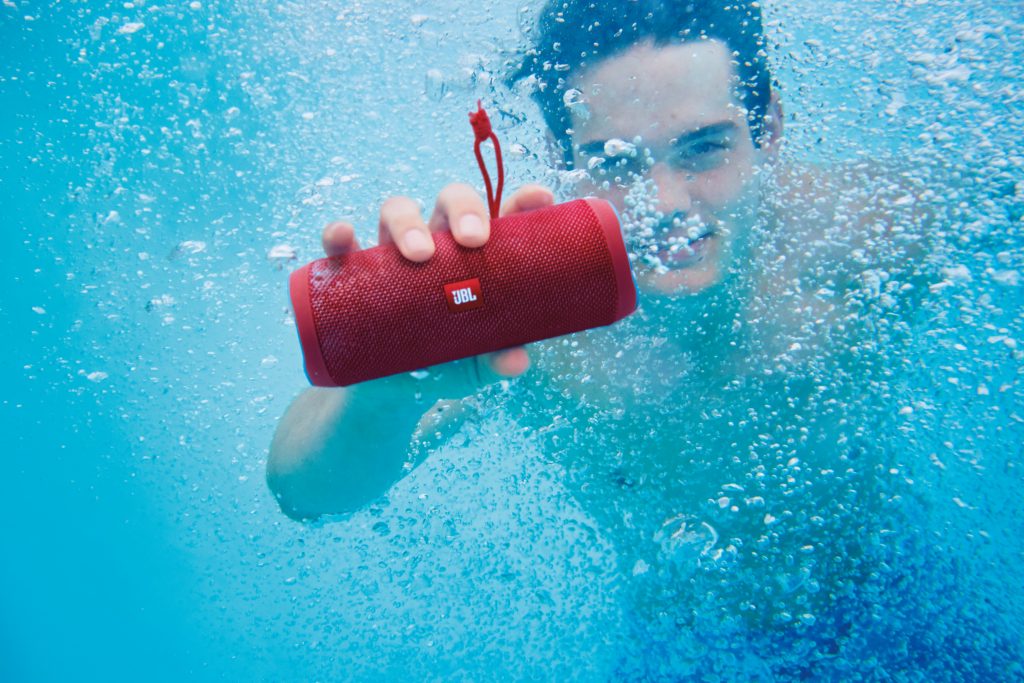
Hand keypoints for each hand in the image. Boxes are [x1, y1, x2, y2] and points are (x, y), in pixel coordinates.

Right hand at [320, 182, 554, 380]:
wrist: (390, 391)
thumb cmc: (445, 362)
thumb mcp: (475, 364)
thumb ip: (497, 359)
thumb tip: (516, 360)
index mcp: (476, 257)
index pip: (503, 217)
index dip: (521, 202)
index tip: (538, 198)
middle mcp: (438, 244)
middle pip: (450, 201)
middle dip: (464, 209)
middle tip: (474, 240)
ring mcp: (393, 254)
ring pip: (398, 211)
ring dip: (408, 223)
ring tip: (419, 254)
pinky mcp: (353, 272)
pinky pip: (341, 244)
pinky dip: (339, 235)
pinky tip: (343, 238)